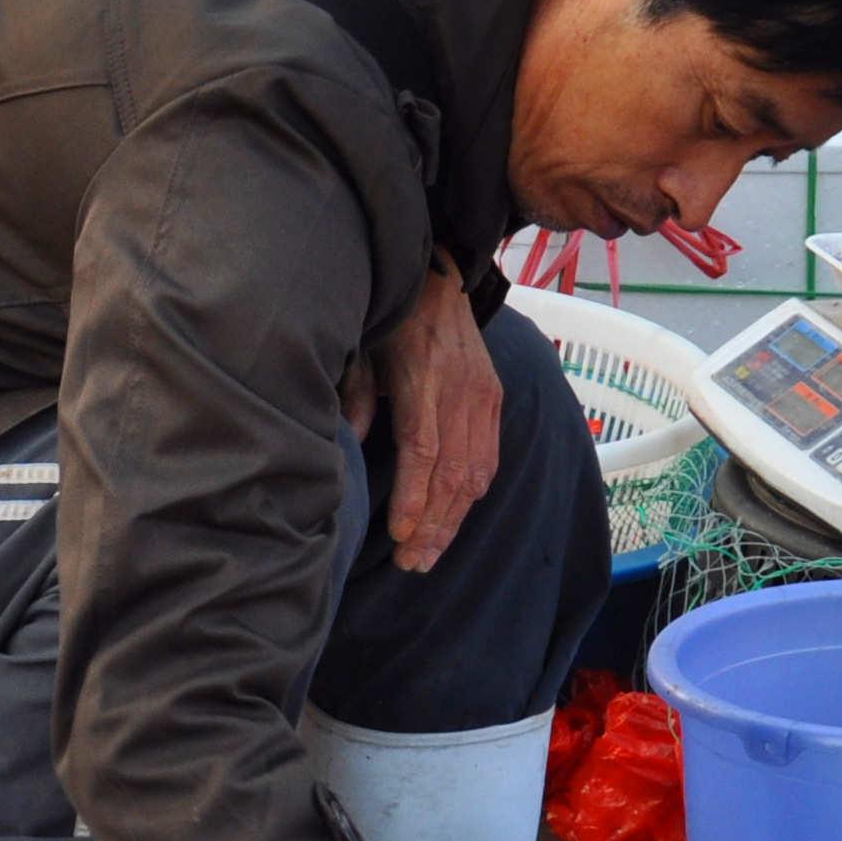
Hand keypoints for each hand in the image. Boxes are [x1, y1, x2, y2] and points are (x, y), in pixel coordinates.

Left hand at [341, 254, 503, 574]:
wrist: (439, 276)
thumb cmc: (389, 316)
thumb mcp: (362, 348)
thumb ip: (355, 395)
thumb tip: (346, 440)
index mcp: (425, 377)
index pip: (423, 451)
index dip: (412, 497)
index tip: (398, 535)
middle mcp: (463, 391)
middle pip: (452, 474)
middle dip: (432, 525)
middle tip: (410, 563)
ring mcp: (484, 396)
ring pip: (475, 474)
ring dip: (452, 520)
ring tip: (429, 554)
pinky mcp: (495, 398)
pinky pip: (489, 458)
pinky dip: (472, 494)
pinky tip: (453, 519)